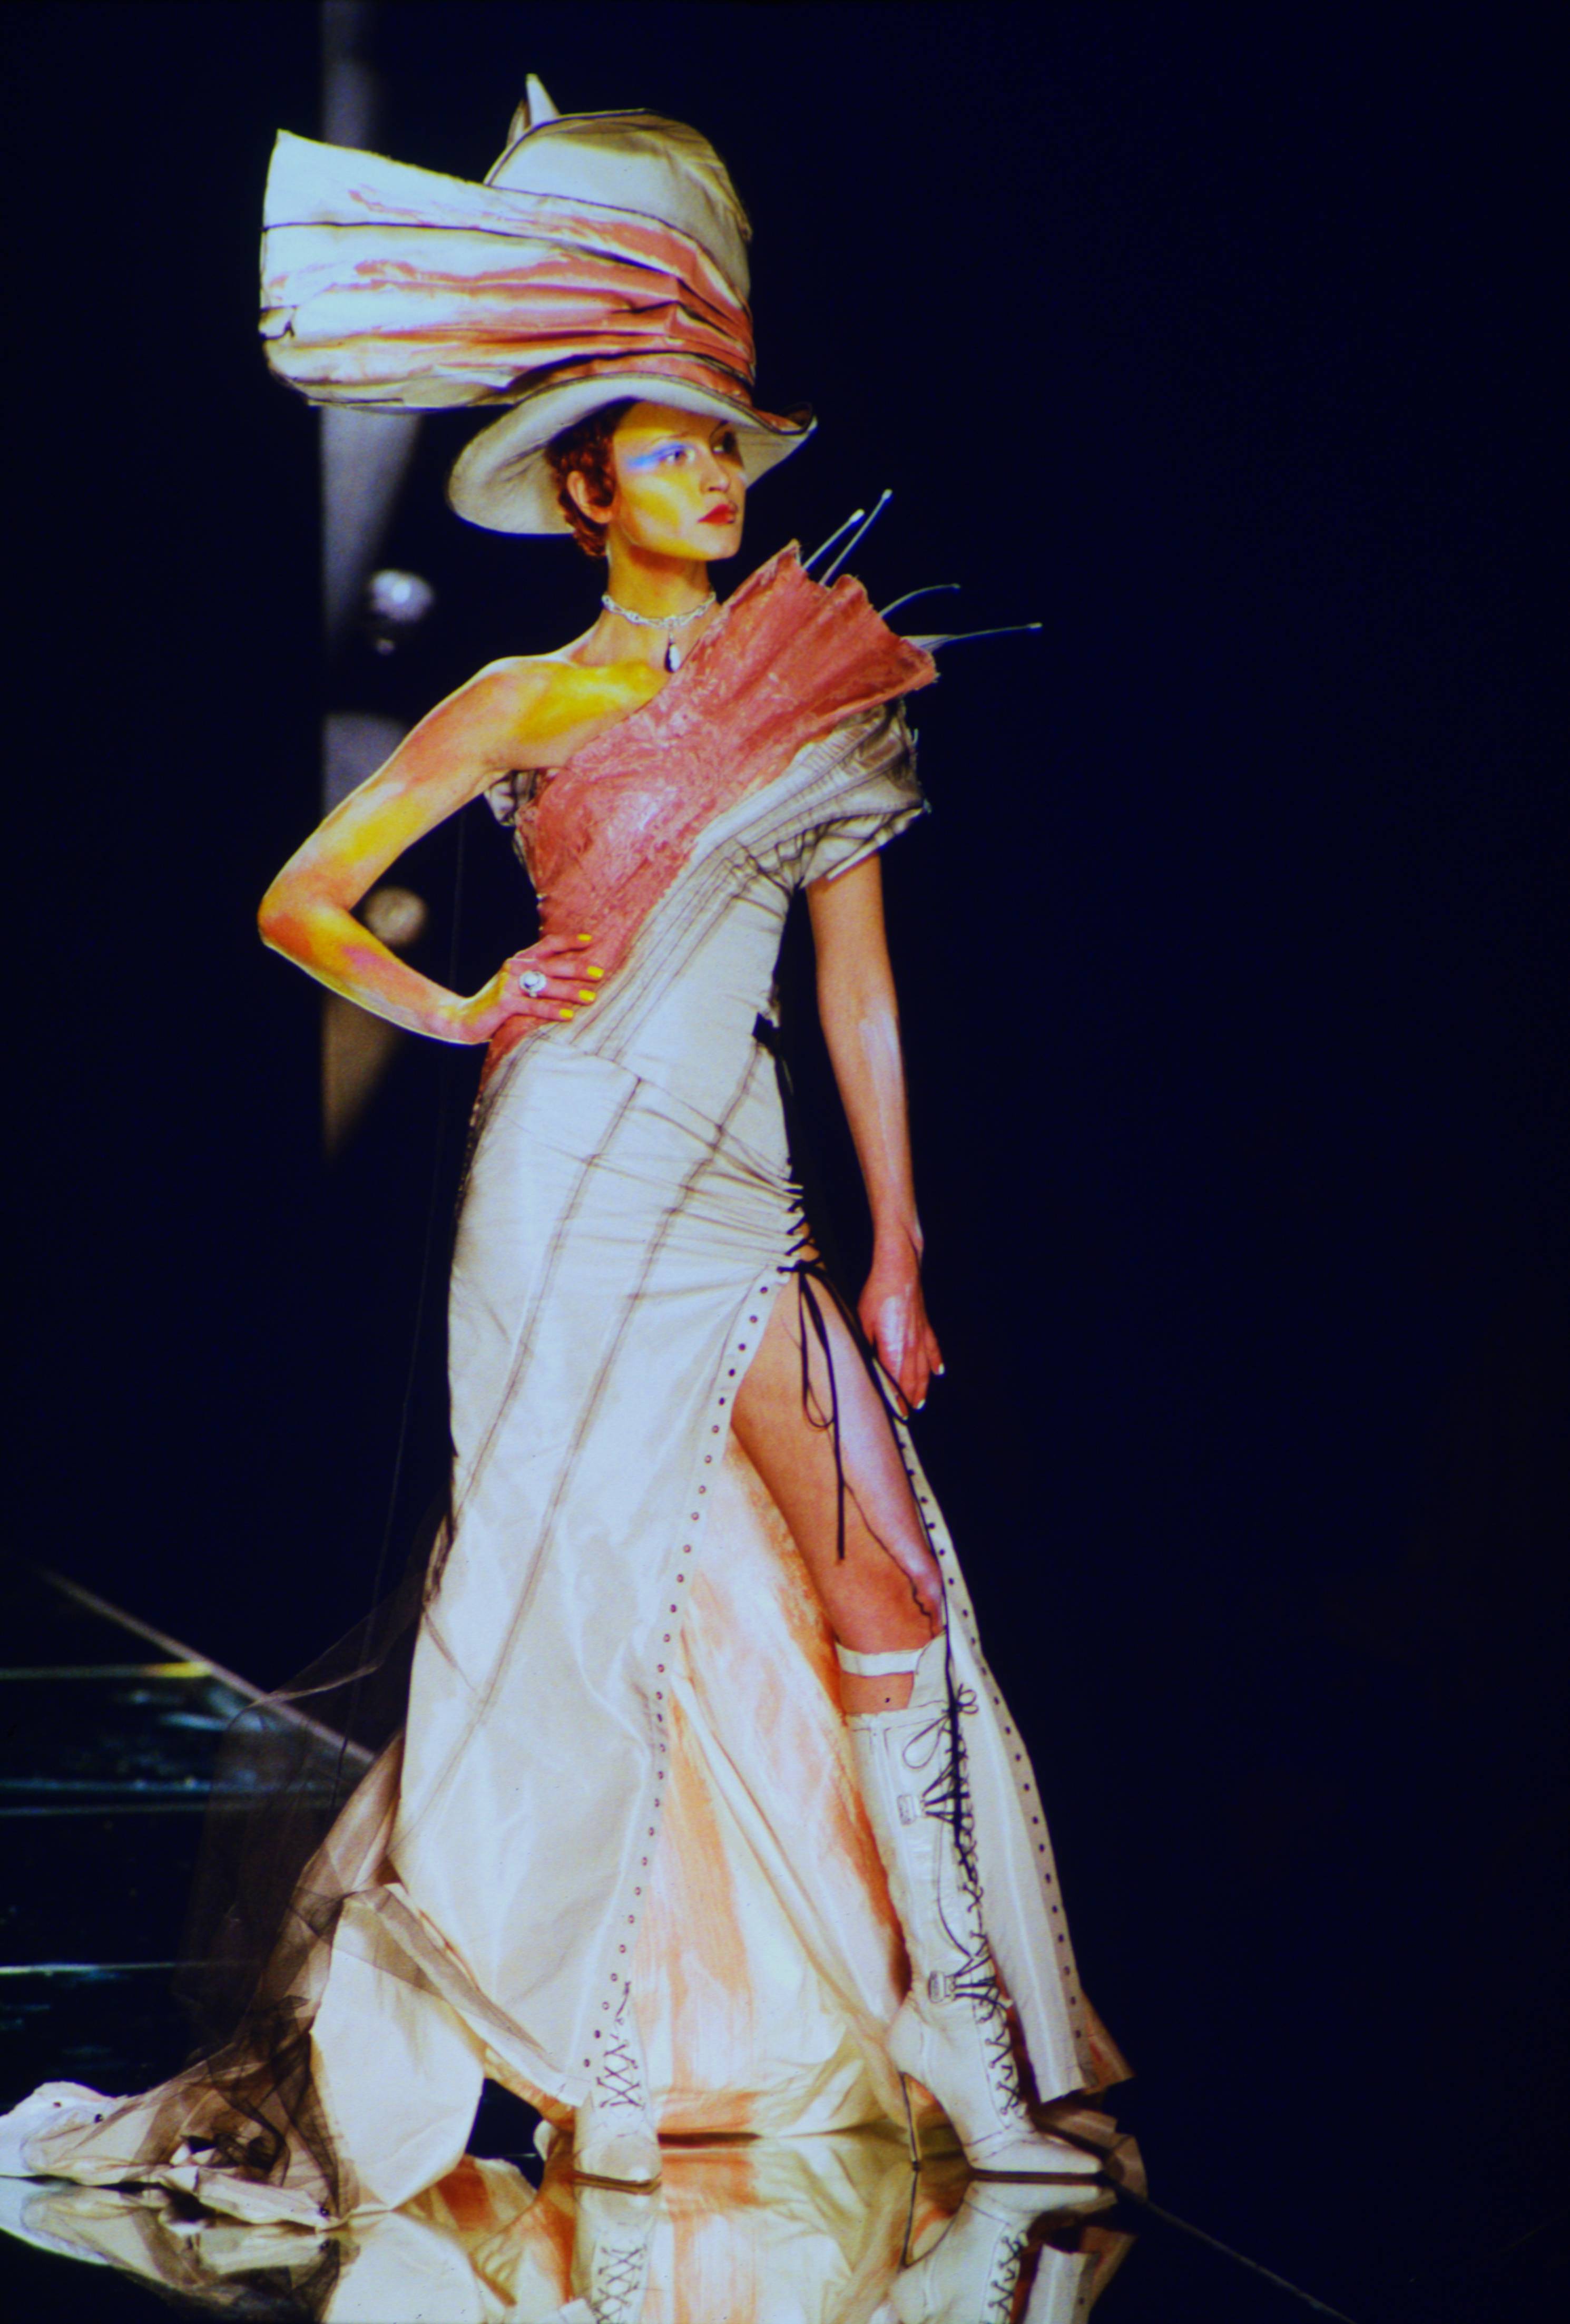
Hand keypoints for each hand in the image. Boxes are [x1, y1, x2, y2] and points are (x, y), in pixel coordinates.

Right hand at [450, 931, 606, 1044]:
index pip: (548, 945)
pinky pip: (533, 1006)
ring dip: (570, 991)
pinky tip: (568, 1015)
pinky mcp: (504, 1002)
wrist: (465, 1019)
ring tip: (591, 997)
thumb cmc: (499, 1003)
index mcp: (520, 960)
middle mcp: (515, 967)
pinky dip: (551, 1010)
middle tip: (600, 972)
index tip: (591, 940)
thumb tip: (573, 979)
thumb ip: (539, 979)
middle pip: (551, 964)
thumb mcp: (518, 986)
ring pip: (545, 985)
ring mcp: (508, 983)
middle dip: (577, 968)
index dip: (569, 941)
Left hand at [858, 1233, 942, 1414]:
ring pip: (923, 1369)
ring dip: (922, 1387)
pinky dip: (936, 1362)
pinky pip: (933, 1349)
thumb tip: (863, 1363)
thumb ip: (865, 1346)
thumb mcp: (862, 1322)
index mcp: (894, 1350)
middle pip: (912, 1380)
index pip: (896, 1382)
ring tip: (921, 1402)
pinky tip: (939, 1372)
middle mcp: (911, 1348)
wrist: (899, 1270)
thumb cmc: (878, 1295)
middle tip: (908, 1415)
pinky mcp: (925, 1327)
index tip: (897, 1414)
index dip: (897, 1399)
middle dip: (910, 1398)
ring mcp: (921, 1338)